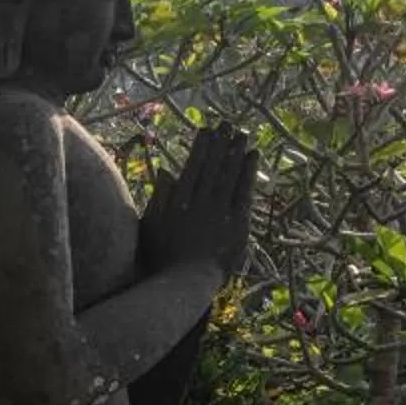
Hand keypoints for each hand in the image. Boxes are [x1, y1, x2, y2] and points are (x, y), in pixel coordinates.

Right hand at [142, 123, 255, 279]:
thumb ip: (161, 196)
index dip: (201, 146)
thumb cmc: (162, 256)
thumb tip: (167, 170)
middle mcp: (201, 200)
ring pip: (229, 174)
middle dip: (221, 143)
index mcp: (180, 200)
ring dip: (236, 152)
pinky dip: (248, 172)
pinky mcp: (236, 222)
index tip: (207, 130)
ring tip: (242, 134)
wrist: (185, 280)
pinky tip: (253, 157)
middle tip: (228, 124)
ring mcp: (220, 210)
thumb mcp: (152, 225)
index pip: (193, 165)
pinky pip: (244, 191)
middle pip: (213, 165)